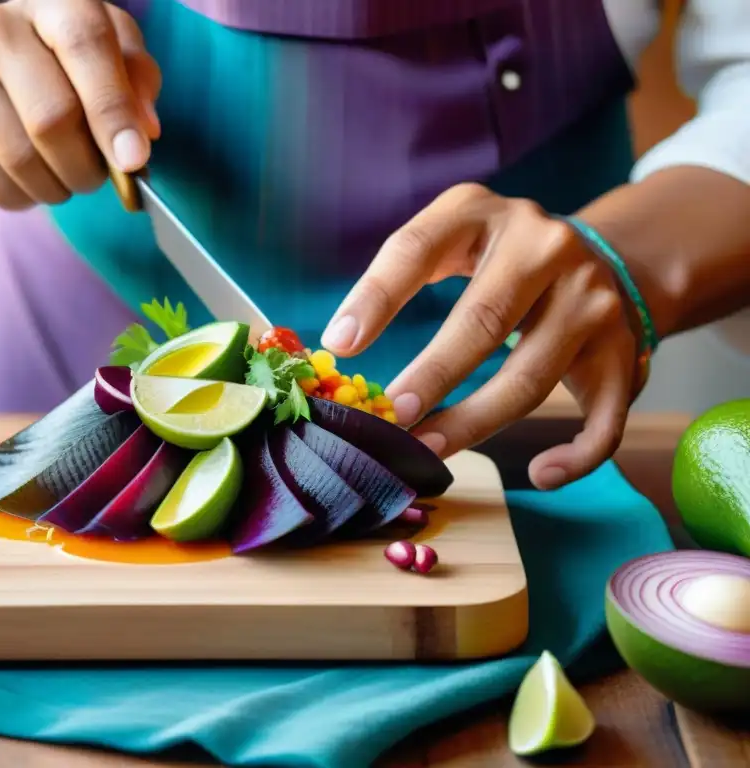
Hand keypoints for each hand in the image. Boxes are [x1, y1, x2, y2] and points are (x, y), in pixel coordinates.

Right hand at [0, 0, 160, 208]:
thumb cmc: (72, 66)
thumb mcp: (116, 58)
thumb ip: (138, 82)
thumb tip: (143, 131)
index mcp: (55, 2)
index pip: (85, 46)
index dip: (113, 110)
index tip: (133, 161)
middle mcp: (0, 26)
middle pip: (51, 118)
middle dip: (88, 166)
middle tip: (102, 176)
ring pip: (22, 158)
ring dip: (60, 187)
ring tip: (69, 176)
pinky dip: (28, 198)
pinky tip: (36, 181)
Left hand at [321, 183, 640, 489]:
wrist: (605, 257)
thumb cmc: (499, 260)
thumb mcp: (453, 239)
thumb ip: (404, 276)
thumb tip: (341, 343)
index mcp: (482, 212)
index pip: (417, 248)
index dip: (376, 297)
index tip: (341, 344)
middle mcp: (546, 247)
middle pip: (484, 321)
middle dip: (433, 375)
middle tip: (393, 416)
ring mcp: (593, 299)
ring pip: (532, 377)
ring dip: (476, 423)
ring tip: (428, 449)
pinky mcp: (625, 349)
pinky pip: (604, 417)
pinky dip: (574, 456)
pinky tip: (539, 474)